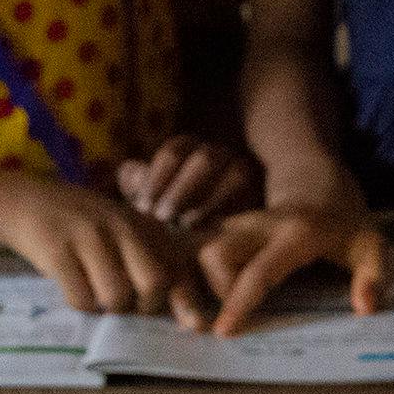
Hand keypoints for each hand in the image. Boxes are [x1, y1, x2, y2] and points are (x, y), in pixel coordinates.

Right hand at [0, 174, 202, 317]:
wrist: (23, 201)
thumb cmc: (80, 224)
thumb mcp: (120, 230)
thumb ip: (148, 259)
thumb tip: (178, 310)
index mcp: (141, 224)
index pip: (176, 266)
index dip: (188, 301)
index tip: (195, 326)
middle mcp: (121, 227)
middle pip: (153, 285)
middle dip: (144, 307)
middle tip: (127, 307)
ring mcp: (90, 237)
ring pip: (117, 297)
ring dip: (107, 309)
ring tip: (95, 294)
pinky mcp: (58, 251)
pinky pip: (81, 299)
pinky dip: (81, 305)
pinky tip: (74, 289)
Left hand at [118, 134, 258, 231]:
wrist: (212, 244)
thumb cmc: (173, 219)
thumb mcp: (153, 202)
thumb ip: (140, 186)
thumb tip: (130, 172)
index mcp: (191, 149)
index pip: (175, 150)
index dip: (157, 177)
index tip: (143, 206)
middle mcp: (221, 155)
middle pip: (205, 159)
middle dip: (181, 189)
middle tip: (163, 217)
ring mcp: (246, 173)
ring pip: (236, 174)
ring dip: (208, 203)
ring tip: (187, 227)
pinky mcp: (263, 196)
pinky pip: (253, 199)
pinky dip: (232, 215)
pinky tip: (213, 234)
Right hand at [195, 202, 386, 335]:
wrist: (317, 179)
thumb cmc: (345, 221)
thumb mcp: (372, 246)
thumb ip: (375, 277)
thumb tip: (366, 309)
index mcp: (296, 233)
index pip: (259, 270)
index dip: (238, 302)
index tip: (224, 331)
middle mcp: (260, 225)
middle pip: (214, 253)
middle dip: (214, 290)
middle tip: (234, 315)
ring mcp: (238, 222)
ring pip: (201, 248)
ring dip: (202, 280)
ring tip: (220, 306)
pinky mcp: (225, 226)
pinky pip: (199, 247)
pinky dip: (196, 270)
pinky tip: (208, 290)